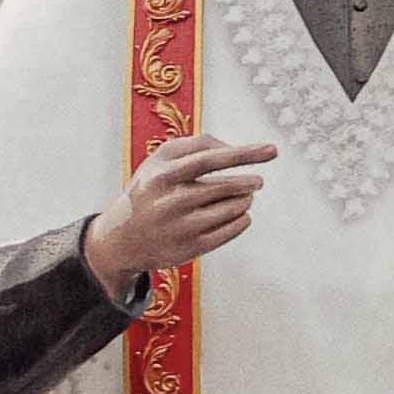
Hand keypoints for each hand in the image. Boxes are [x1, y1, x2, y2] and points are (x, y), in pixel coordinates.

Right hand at [85, 132, 274, 298]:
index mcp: (164, 174)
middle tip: (258, 181)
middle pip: (225, 186)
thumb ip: (197, 144)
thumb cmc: (151, 189)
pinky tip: (240, 214)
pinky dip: (242, 219)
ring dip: (245, 200)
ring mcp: (181, 226)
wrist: (122, 238)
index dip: (244, 153)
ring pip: (232, 209)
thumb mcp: (161, 159)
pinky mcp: (190, 248)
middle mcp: (171, 200)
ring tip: (244, 196)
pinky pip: (230, 230)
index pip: (210, 159)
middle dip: (249, 182)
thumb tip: (236, 148)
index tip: (271, 150)